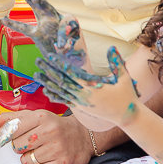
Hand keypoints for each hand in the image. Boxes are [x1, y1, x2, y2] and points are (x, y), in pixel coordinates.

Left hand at [0, 110, 92, 163]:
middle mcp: (50, 131)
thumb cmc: (54, 126)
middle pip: (17, 147)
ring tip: (40, 154)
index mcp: (41, 117)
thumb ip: (11, 120)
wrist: (83, 136)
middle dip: (20, 148)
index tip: (2, 140)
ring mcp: (57, 148)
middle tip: (31, 145)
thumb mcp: (34, 117)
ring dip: (28, 160)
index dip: (4, 136)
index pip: (12, 129)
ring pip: (25, 161)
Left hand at [14, 0, 139, 128]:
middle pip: (62, 81)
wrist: (126, 115)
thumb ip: (117, 62)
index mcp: (92, 87)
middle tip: (38, 60)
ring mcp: (81, 103)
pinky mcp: (80, 107)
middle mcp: (84, 96)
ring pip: (60, 91)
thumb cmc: (126, 94)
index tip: (51, 55)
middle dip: (49, 70)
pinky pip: (64, 101)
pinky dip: (54, 95)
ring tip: (36, 74)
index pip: (72, 73)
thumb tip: (112, 47)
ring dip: (47, 82)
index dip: (60, 64)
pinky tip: (45, 90)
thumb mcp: (124, 77)